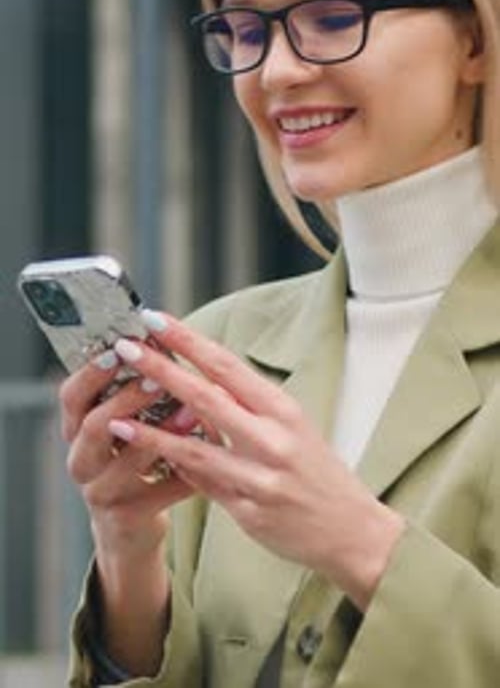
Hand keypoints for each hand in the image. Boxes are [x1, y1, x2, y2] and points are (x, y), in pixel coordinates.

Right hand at [59, 352, 200, 553]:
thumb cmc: (131, 465)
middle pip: (93, 426)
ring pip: (129, 459)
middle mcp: (81, 461)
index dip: (92, 372)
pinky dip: (188, 470)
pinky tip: (212, 454)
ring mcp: (100, 493)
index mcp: (76, 432)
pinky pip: (161, 490)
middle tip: (158, 380)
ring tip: (192, 412)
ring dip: (163, 433)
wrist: (128, 531)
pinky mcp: (127, 518)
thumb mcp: (122, 430)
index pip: (71, 396)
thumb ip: (134, 395)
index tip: (120, 348)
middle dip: (127, 399)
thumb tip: (167, 343)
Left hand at [108, 310, 404, 610]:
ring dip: (151, 433)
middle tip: (125, 348)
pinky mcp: (249, 512)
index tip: (157, 320)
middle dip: (161, 370)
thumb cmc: (317, 469)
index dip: (189, 340)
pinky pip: (203, 486)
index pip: (227, 365)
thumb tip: (200, 379)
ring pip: (196, 449)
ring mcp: (260, 477)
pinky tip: (147, 460)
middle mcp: (272, 439)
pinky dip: (175, 470)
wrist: (352, 529)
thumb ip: (246, 406)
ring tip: (114, 418)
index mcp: (282, 408)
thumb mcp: (291, 426)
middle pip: (206, 397)